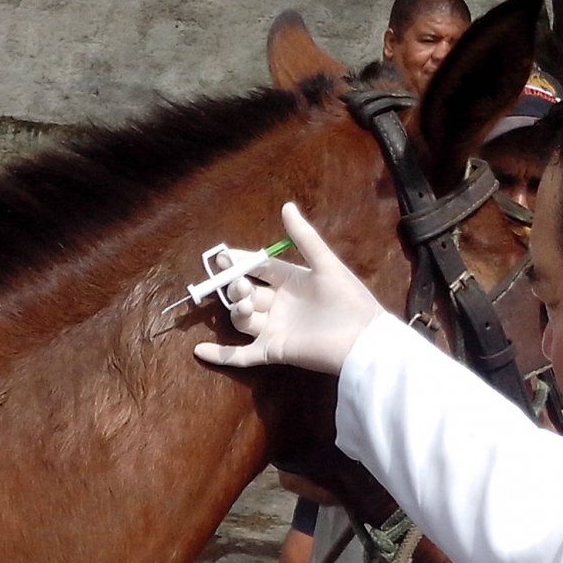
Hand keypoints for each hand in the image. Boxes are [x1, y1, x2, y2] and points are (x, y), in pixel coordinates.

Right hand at [193, 202, 385, 374]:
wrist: (363, 340)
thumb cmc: (348, 300)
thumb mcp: (325, 264)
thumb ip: (304, 237)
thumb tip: (286, 206)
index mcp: (292, 281)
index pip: (258, 268)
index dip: (240, 261)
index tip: (222, 256)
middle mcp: (279, 305)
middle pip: (247, 293)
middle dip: (237, 287)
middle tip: (239, 284)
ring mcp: (275, 329)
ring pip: (242, 319)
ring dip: (237, 311)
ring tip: (244, 304)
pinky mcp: (274, 351)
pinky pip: (242, 356)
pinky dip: (221, 356)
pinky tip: (199, 351)